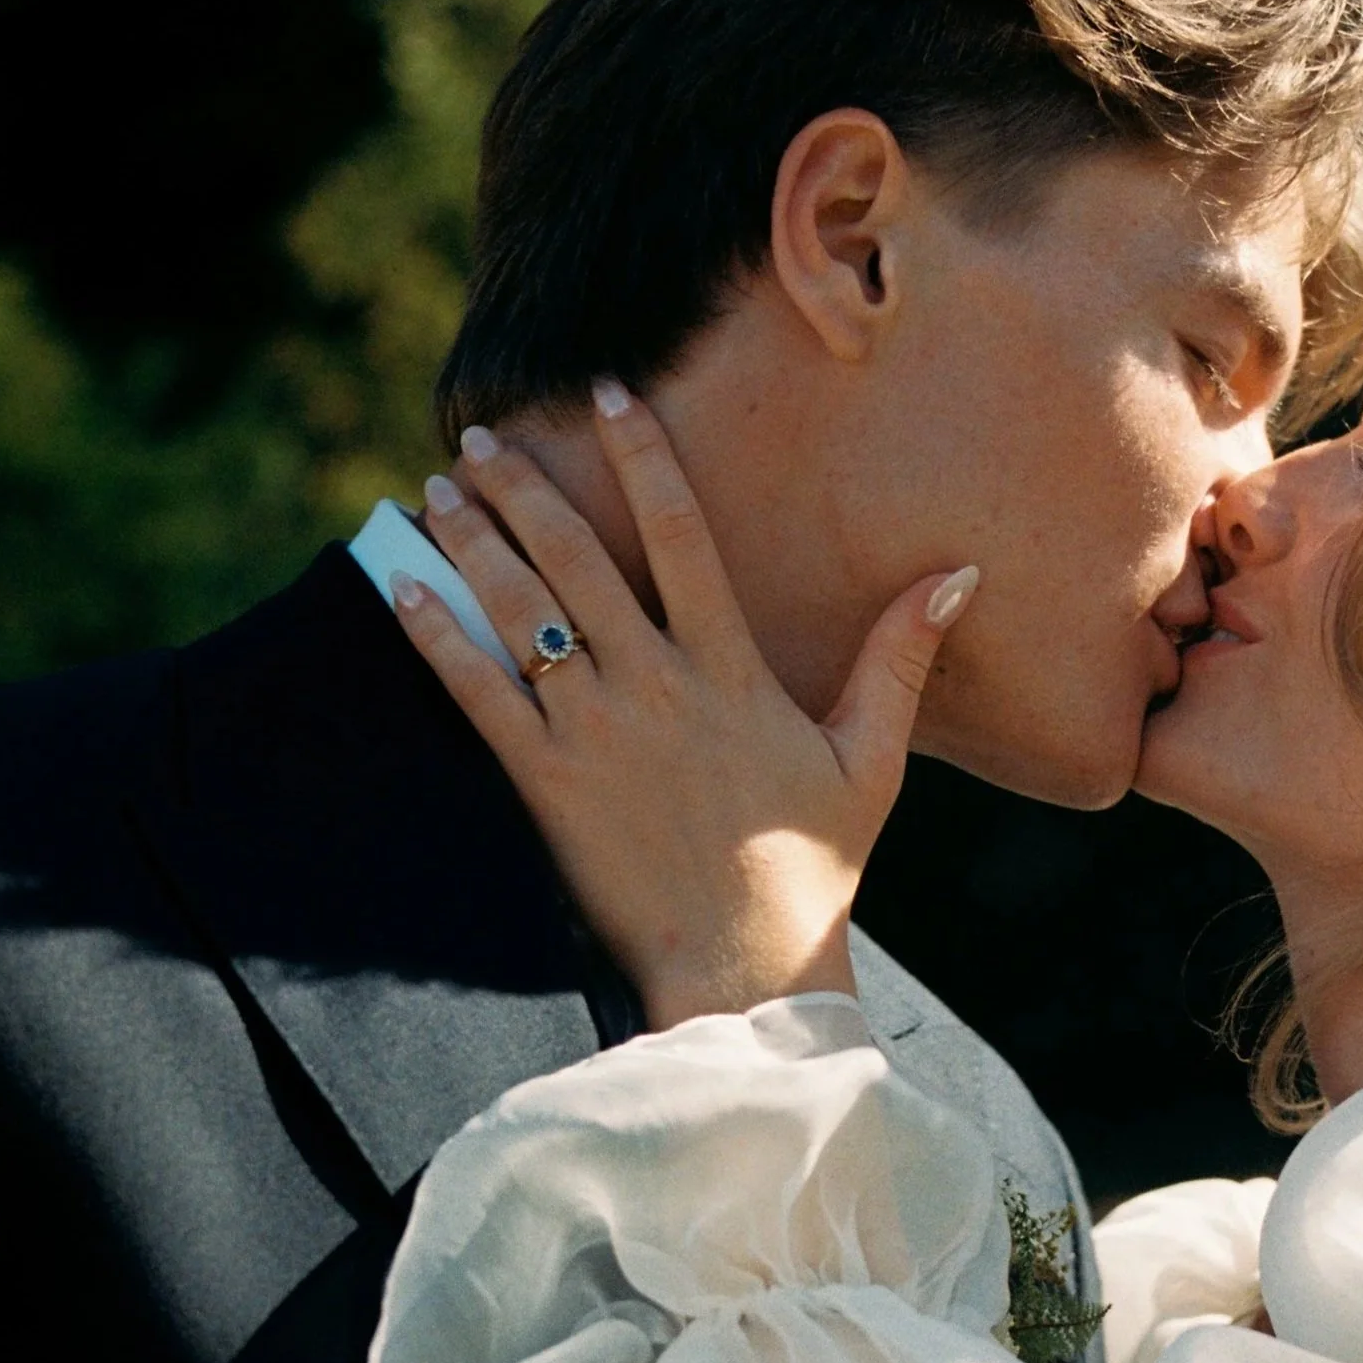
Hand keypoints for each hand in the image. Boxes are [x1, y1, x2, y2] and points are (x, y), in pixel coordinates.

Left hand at [388, 384, 977, 1030]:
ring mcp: (596, 733)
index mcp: (732, 670)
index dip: (643, 456)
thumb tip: (958, 573)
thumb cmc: (813, 869)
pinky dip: (439, 635)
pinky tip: (404, 588)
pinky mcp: (547, 785)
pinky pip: (480, 694)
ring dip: (474, 543)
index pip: (682, 534)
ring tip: (438, 491)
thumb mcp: (872, 758)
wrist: (744, 967)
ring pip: (522, 612)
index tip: (608, 395)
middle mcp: (657, 686)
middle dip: (525, 490)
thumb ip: (901, 657)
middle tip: (480, 439)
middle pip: (579, 559)